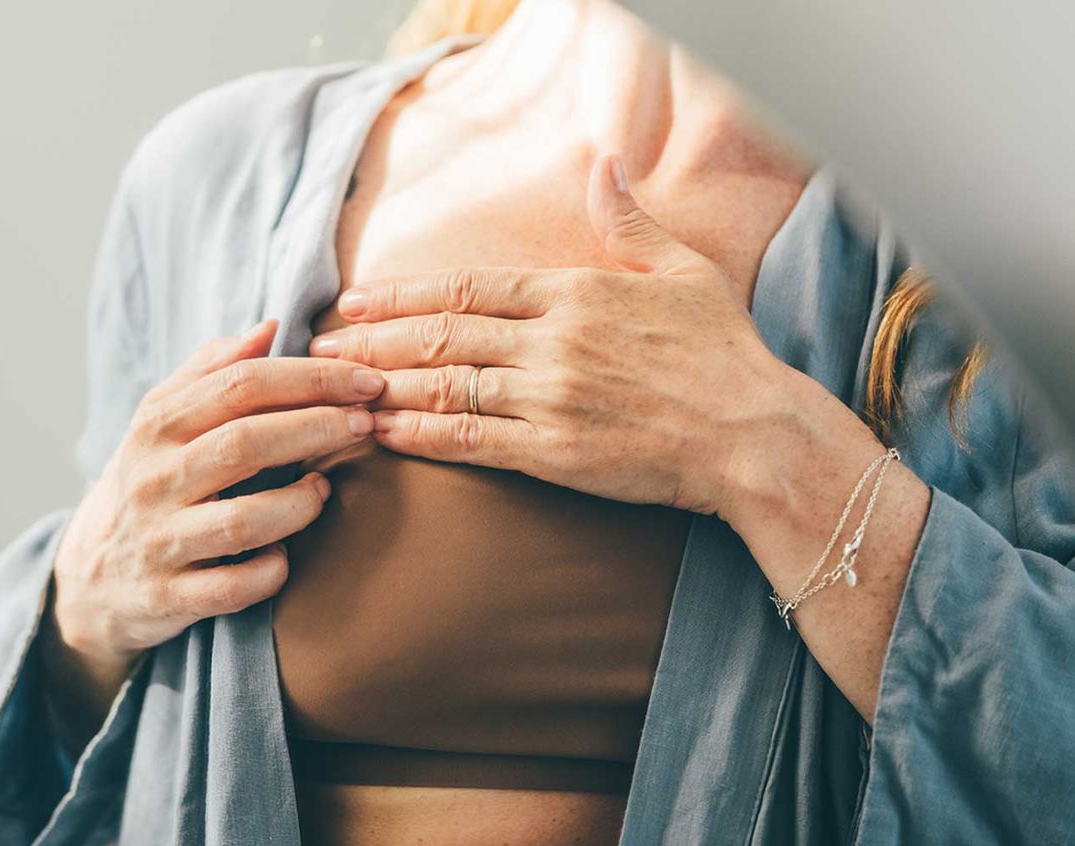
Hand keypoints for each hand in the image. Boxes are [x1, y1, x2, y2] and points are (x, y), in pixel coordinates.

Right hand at [48, 320, 382, 720]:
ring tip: (324, 491)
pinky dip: (270, 571)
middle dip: (317, 428)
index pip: (241, 384)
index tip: (366, 381)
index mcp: (158, 425)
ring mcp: (160, 540)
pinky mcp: (168, 597)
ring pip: (242, 520)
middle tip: (366, 424)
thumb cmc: (151, 482)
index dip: (312, 378)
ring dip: (298, 504)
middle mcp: (154, 479)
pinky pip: (232, 587)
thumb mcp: (164, 420)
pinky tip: (286, 556)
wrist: (90, 579)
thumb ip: (215, 370)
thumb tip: (272, 327)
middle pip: (246, 442)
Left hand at [308, 155, 798, 517]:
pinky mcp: (554, 452)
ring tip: (333, 387)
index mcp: (576, 292)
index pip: (467, 286)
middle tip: (320, 344)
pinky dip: (420, 435)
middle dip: (371, 338)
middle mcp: (552, 341)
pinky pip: (471, 441)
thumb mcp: (684, 270)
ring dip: (382, 384)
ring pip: (444, 385)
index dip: (402, 294)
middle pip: (440, 333)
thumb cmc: (724, 353)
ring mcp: (550, 398)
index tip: (354, 299)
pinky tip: (382, 433)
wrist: (754, 434)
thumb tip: (603, 165)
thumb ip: (630, 220)